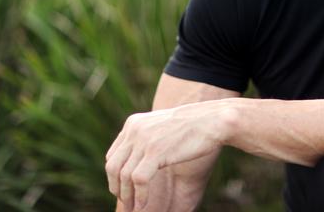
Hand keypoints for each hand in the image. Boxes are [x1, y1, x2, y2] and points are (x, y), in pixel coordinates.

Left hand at [105, 100, 232, 210]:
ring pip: (124, 176)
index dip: (115, 176)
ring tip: (134, 207)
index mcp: (133, 123)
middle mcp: (135, 130)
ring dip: (127, 196)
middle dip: (117, 188)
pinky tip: (143, 204)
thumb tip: (137, 157)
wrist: (211, 120)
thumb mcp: (161, 126)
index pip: (112, 155)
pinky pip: (138, 180)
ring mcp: (144, 140)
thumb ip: (146, 137)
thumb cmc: (192, 125)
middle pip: (113, 167)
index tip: (123, 188)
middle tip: (126, 201)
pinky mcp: (156, 151)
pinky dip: (139, 196)